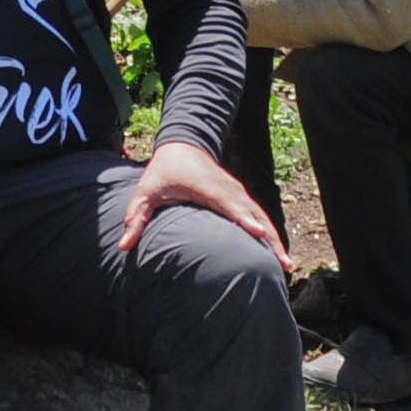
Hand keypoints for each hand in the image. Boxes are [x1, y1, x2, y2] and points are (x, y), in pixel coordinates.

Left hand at [119, 137, 282, 262]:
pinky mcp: (241, 198)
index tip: (257, 232)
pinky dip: (270, 234)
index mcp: (206, 186)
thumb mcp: (146, 192)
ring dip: (274, 239)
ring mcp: (237, 193)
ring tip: (287, 265)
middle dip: (268, 237)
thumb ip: (136, 218)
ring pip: (260, 217)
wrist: (184, 145)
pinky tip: (279, 254)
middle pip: (252, 214)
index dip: (243, 217)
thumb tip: (123, 247)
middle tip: (283, 263)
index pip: (227, 203)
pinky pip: (259, 216)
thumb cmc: (163, 172)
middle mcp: (227, 189)